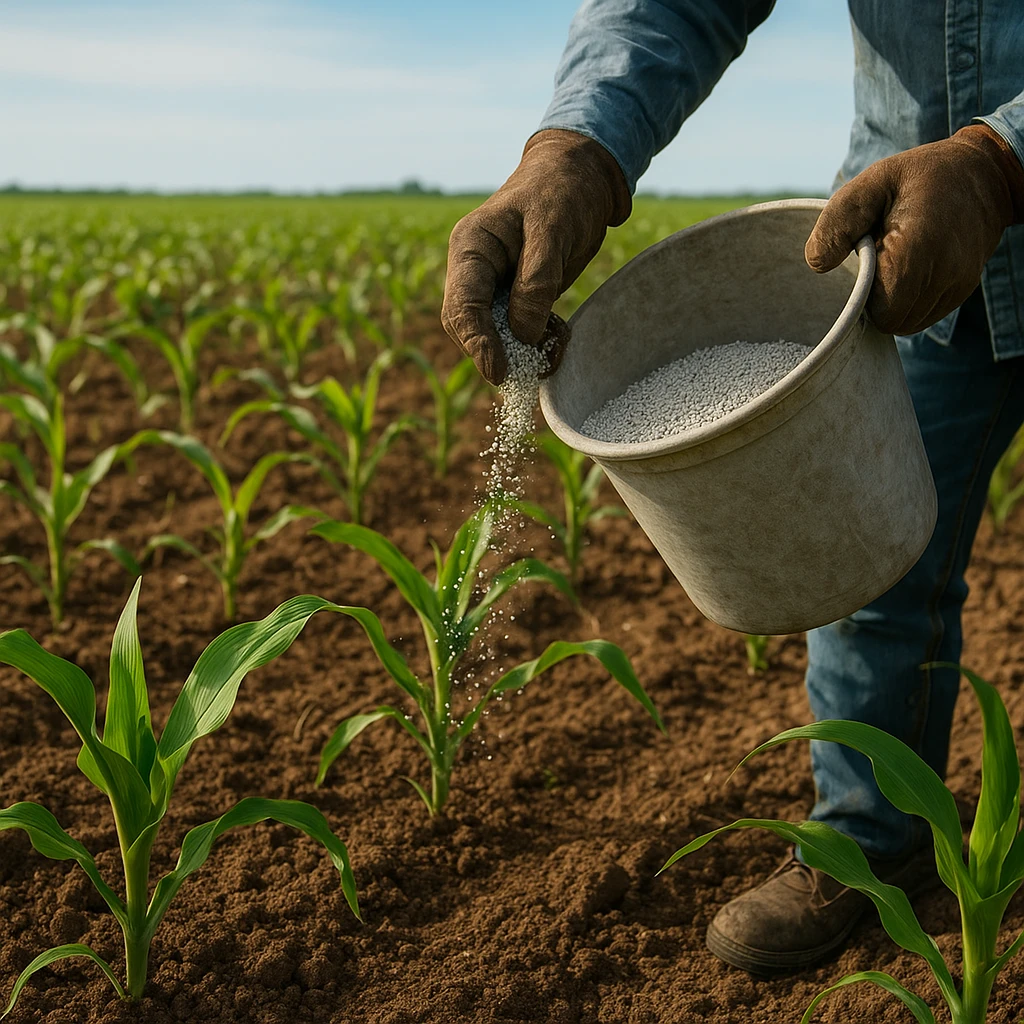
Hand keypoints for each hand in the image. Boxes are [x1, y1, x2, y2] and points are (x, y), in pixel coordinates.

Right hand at [441, 129, 630, 383]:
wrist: (582, 177)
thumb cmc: (562, 191)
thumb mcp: (552, 230)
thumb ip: (535, 282)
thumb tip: (522, 335)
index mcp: (470, 248)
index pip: (461, 305)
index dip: (477, 343)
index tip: (498, 372)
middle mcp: (474, 270)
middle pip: (469, 326)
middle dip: (495, 352)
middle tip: (528, 371)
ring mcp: (493, 285)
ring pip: (494, 334)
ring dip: (520, 351)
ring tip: (552, 351)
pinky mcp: (515, 296)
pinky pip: (518, 330)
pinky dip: (537, 342)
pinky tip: (557, 340)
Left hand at [805, 124, 1023, 334]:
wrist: (983, 173)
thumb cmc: (918, 178)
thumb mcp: (871, 183)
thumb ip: (839, 220)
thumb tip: (816, 264)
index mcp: (920, 246)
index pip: (880, 309)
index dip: (860, 297)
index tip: (862, 265)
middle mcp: (946, 272)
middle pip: (892, 321)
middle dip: (874, 301)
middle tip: (875, 263)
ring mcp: (958, 285)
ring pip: (907, 323)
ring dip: (891, 303)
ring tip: (893, 263)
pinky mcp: (962, 290)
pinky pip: (923, 317)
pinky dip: (908, 302)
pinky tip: (907, 271)